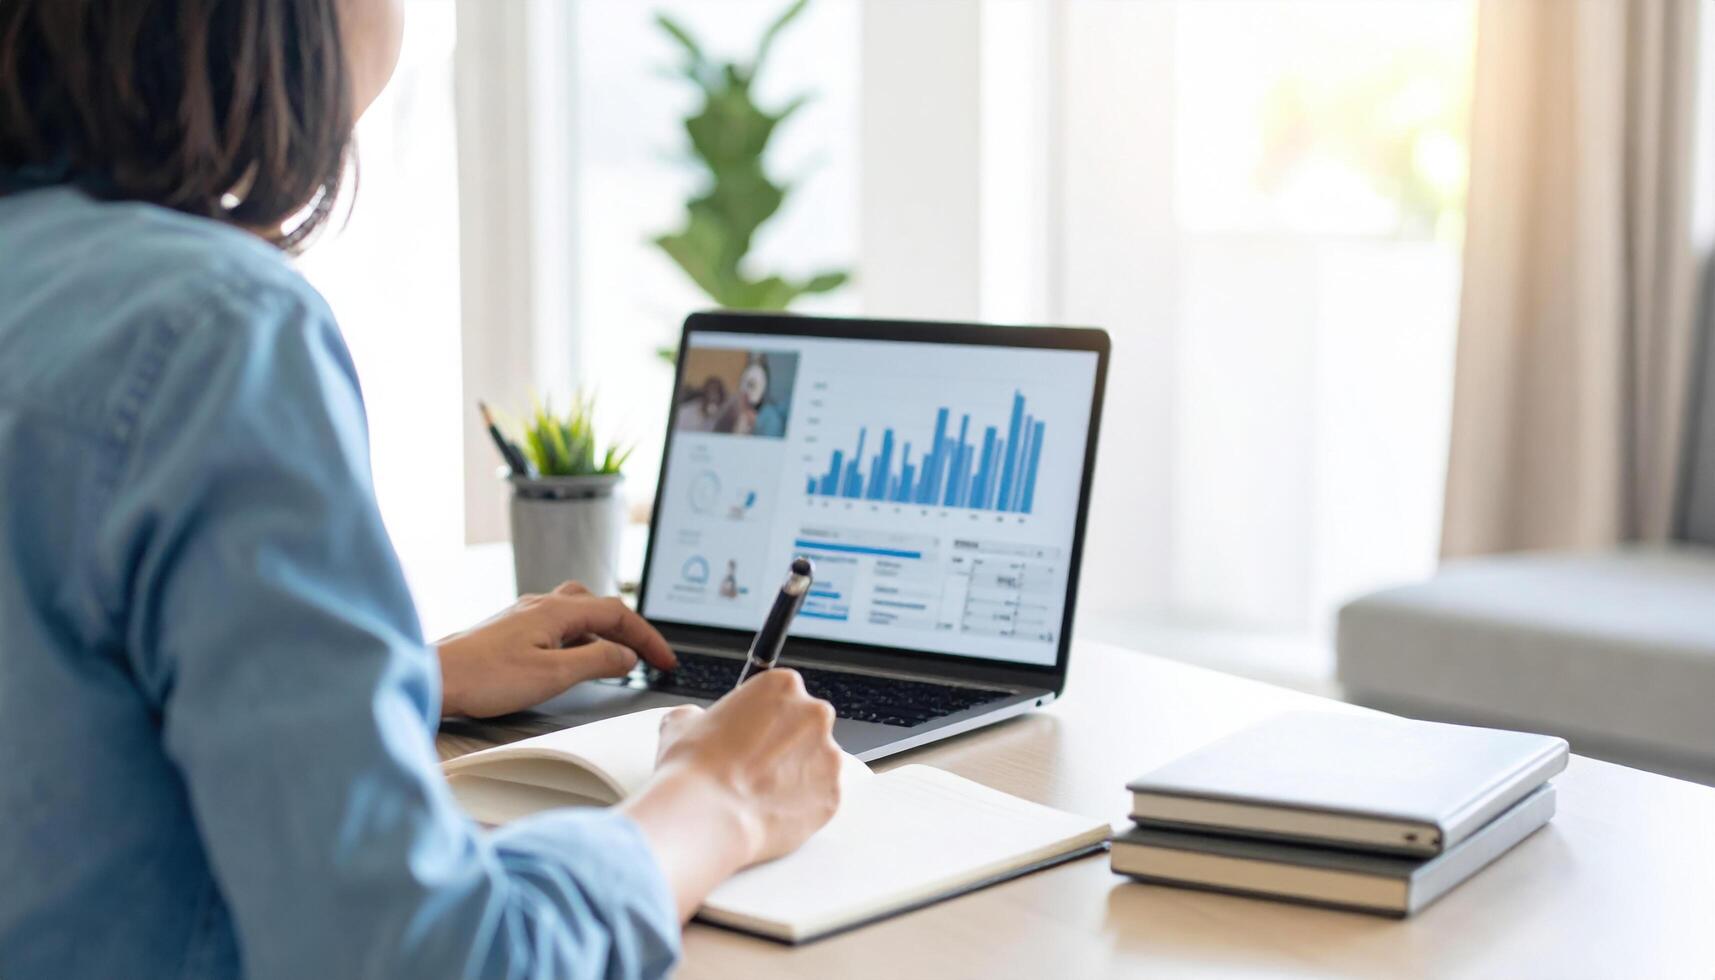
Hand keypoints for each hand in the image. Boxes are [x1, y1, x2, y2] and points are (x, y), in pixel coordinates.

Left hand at [435, 582, 676, 718]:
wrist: (435, 678)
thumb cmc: (485, 677)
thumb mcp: (554, 674)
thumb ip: (597, 660)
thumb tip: (627, 656)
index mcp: (558, 611)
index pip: (618, 614)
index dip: (647, 637)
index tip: (665, 660)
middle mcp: (542, 605)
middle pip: (600, 605)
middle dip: (629, 629)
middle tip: (646, 656)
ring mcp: (524, 615)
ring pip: (577, 611)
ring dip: (604, 629)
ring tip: (616, 654)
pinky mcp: (511, 629)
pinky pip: (558, 622)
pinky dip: (579, 635)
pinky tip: (573, 656)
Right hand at [620, 670, 842, 919]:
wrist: (705, 816)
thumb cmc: (694, 768)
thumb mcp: (681, 723)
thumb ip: (699, 715)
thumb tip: (695, 721)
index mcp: (782, 685)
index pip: (782, 695)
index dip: (764, 719)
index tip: (751, 735)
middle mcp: (814, 715)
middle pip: (807, 726)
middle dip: (786, 745)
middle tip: (755, 767)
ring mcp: (829, 756)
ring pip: (817, 764)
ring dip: (796, 776)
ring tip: (760, 794)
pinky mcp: (833, 795)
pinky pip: (820, 798)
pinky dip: (801, 806)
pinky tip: (771, 812)